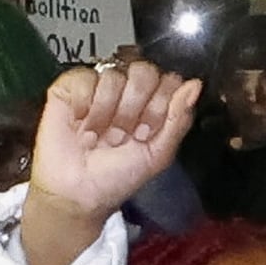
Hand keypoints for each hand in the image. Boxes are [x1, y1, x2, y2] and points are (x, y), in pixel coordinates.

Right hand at [15, 60, 202, 264]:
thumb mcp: (158, 154)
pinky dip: (84, 104)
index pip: (168, 80)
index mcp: (153, 103)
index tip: (146, 133)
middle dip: (134, 108)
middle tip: (121, 135)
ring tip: (98, 136)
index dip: (160, 105)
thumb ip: (179, 119)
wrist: (78, 193)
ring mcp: (99, 85)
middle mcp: (127, 90)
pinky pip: (85, 77)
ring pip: (114, 75)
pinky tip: (80, 122)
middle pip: (143, 72)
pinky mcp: (70, 86)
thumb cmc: (117, 176)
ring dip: (106, 112)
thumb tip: (195, 85)